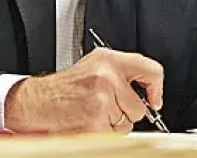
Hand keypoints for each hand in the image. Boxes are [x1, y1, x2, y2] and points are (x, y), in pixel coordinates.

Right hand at [4, 48, 163, 133]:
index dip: (157, 88)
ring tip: (94, 112)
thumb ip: (122, 72)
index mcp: (110, 60)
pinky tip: (88, 122)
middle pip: (139, 107)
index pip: (151, 70)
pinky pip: (113, 137)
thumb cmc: (67, 86)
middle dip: (125, 112)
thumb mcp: (96, 65)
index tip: (154, 99)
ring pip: (127, 125)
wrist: (39, 101)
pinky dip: (103, 135)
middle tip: (106, 105)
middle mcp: (107, 77)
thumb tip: (150, 91)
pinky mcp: (94, 122)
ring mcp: (101, 100)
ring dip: (113, 125)